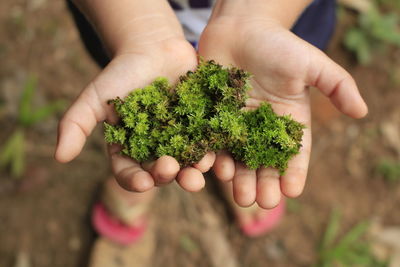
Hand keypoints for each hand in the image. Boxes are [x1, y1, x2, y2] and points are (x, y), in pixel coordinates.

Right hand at [55, 25, 214, 191]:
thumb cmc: (121, 73)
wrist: (153, 48)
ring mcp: (180, 141)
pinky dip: (212, 150)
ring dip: (194, 170)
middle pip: (161, 172)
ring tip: (199, 169)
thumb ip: (76, 124)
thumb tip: (59, 157)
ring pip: (187, 163)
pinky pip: (208, 143)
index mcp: (130, 149)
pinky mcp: (201, 128)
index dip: (136, 181)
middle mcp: (156, 150)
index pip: (130, 173)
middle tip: (173, 171)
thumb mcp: (95, 97)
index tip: (144, 183)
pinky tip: (216, 153)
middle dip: (168, 175)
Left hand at [199, 15, 367, 207]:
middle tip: (263, 201)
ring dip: (239, 179)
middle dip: (264, 184)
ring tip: (241, 195)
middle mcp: (263, 128)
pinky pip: (213, 142)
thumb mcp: (312, 63)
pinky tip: (215, 169)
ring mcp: (237, 125)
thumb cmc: (277, 44)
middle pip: (265, 163)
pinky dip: (214, 157)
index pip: (294, 153)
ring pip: (238, 159)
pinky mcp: (214, 118)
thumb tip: (362, 112)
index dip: (294, 173)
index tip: (292, 191)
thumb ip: (337, 85)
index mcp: (289, 120)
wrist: (239, 27)